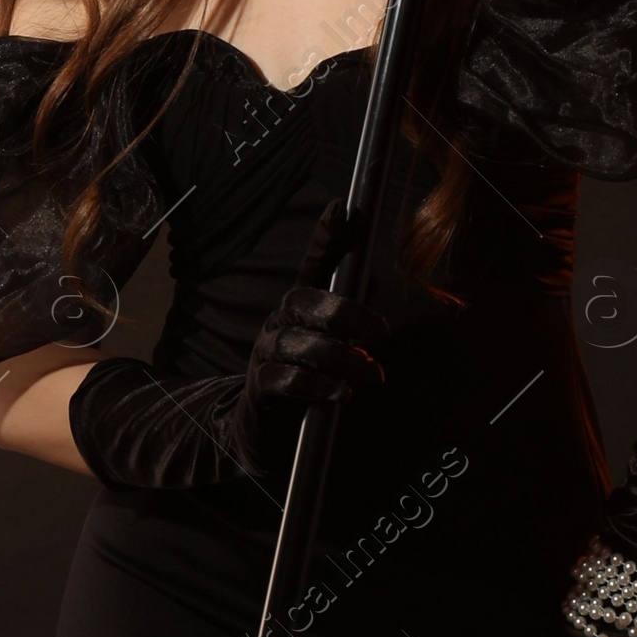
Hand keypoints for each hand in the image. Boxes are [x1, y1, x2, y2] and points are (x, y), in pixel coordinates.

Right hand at [67, 199, 387, 488]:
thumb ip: (346, 315)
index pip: (312, 264)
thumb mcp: (326, 345)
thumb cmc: (301, 379)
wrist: (255, 429)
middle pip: (305, 300)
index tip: (342, 207)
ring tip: (374, 374)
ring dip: (344, 359)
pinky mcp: (261, 388)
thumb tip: (374, 280)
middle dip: (346, 312)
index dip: (325, 236)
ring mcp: (266, 353)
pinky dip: (321, 386)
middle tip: (381, 331)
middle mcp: (278, 322)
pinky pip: (290, 381)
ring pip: (303, 343)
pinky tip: (344, 394)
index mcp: (297, 308)